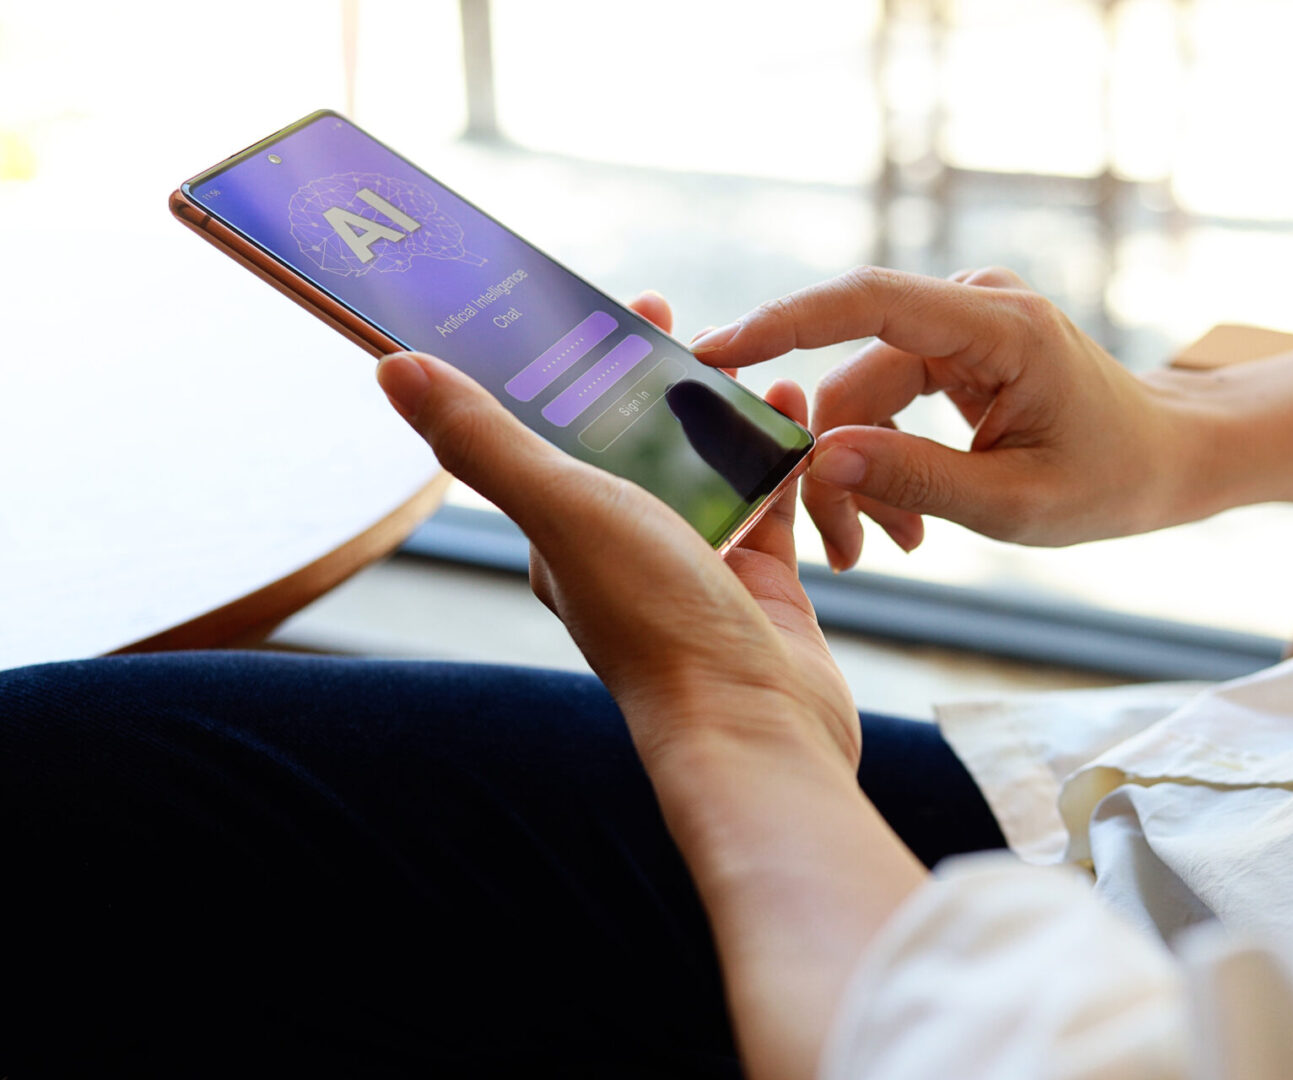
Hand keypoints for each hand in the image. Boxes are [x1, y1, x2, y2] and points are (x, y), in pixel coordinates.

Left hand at [374, 293, 858, 774]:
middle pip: (637, 443)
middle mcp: (624, 545)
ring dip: (722, 413)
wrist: (756, 726)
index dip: (576, 367)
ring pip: (707, 467)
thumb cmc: (655, 625)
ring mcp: (695, 564)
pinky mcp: (759, 580)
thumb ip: (486, 440)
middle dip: (658, 381)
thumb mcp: (564, 512)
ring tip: (747, 362)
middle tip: (688, 326)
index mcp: (563, 530)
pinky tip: (796, 417)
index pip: (558, 428)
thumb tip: (393, 369)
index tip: (607, 312)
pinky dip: (779, 454)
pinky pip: (768, 499)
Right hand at [691, 266, 1197, 569]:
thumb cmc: (1111, 479)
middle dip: (833, 465)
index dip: (783, 323)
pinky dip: (881, 460)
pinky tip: (904, 521)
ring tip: (890, 547)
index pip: (867, 301)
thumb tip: (816, 463)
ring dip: (860, 475)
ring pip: (861, 396)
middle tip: (844, 553)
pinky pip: (884, 400)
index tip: (715, 351)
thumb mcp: (1015, 503)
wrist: (1166, 457)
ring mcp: (958, 325)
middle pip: (854, 375)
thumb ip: (913, 479)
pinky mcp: (951, 351)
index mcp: (999, 326)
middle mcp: (971, 307)